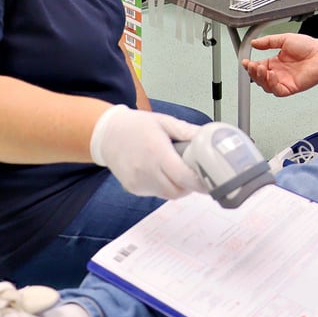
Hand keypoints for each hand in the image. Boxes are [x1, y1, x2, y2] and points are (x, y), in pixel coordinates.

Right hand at [90, 105, 206, 198]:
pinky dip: (166, 187)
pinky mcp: (133, 188)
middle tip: (198, 175)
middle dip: (191, 185)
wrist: (106, 134)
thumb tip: (208, 137)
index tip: (211, 179)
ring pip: (168, 194)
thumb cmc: (135, 126)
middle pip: (178, 190)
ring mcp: (138, 182)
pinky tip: (165, 174)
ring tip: (182, 173)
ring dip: (179, 188)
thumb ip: (187, 132)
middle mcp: (146, 170)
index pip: (183, 176)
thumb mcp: (164, 122)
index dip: (200, 181)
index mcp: (157, 152)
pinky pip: (156, 193)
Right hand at [241, 33, 317, 96]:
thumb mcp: (284, 39)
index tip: (245, 61)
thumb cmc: (309, 47)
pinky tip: (272, 75)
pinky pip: (277, 90)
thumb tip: (254, 43)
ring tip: (260, 68)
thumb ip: (268, 41)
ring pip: (266, 86)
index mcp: (276, 62)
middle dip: (253, 73)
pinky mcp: (291, 88)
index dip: (250, 66)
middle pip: (260, 78)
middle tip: (251, 65)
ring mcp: (285, 81)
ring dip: (260, 78)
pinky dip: (272, 84)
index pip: (259, 67)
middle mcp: (279, 73)